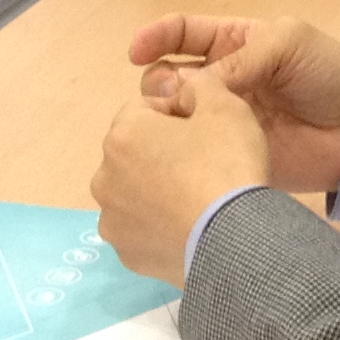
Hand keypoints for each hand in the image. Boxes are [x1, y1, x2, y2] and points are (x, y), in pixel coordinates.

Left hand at [94, 71, 271, 284]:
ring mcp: (113, 221)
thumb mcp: (225, 105)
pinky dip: (161, 226)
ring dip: (159, 191)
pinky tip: (191, 228)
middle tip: (207, 165)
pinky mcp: (127, 255)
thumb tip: (183, 86)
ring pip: (136, 192)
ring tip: (200, 201)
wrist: (235, 240)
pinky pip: (143, 229)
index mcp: (123, 134)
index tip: (208, 130)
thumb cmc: (226, 165)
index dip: (181, 113)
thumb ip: (200, 83)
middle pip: (138, 152)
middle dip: (165, 153)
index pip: (148, 108)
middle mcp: (105, 177)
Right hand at [125, 14, 339, 193]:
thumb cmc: (328, 73)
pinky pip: (196, 155)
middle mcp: (221, 81)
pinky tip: (178, 157)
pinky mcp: (230, 157)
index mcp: (233, 44)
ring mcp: (223, 121)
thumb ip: (243, 56)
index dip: (155, 38)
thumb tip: (197, 84)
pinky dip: (181, 154)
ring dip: (165, 118)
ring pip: (174, 118)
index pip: (182, 34)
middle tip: (173, 97)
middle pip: (167, 77)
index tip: (135, 52)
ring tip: (176, 127)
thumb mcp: (289, 42)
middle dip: (158, 83)